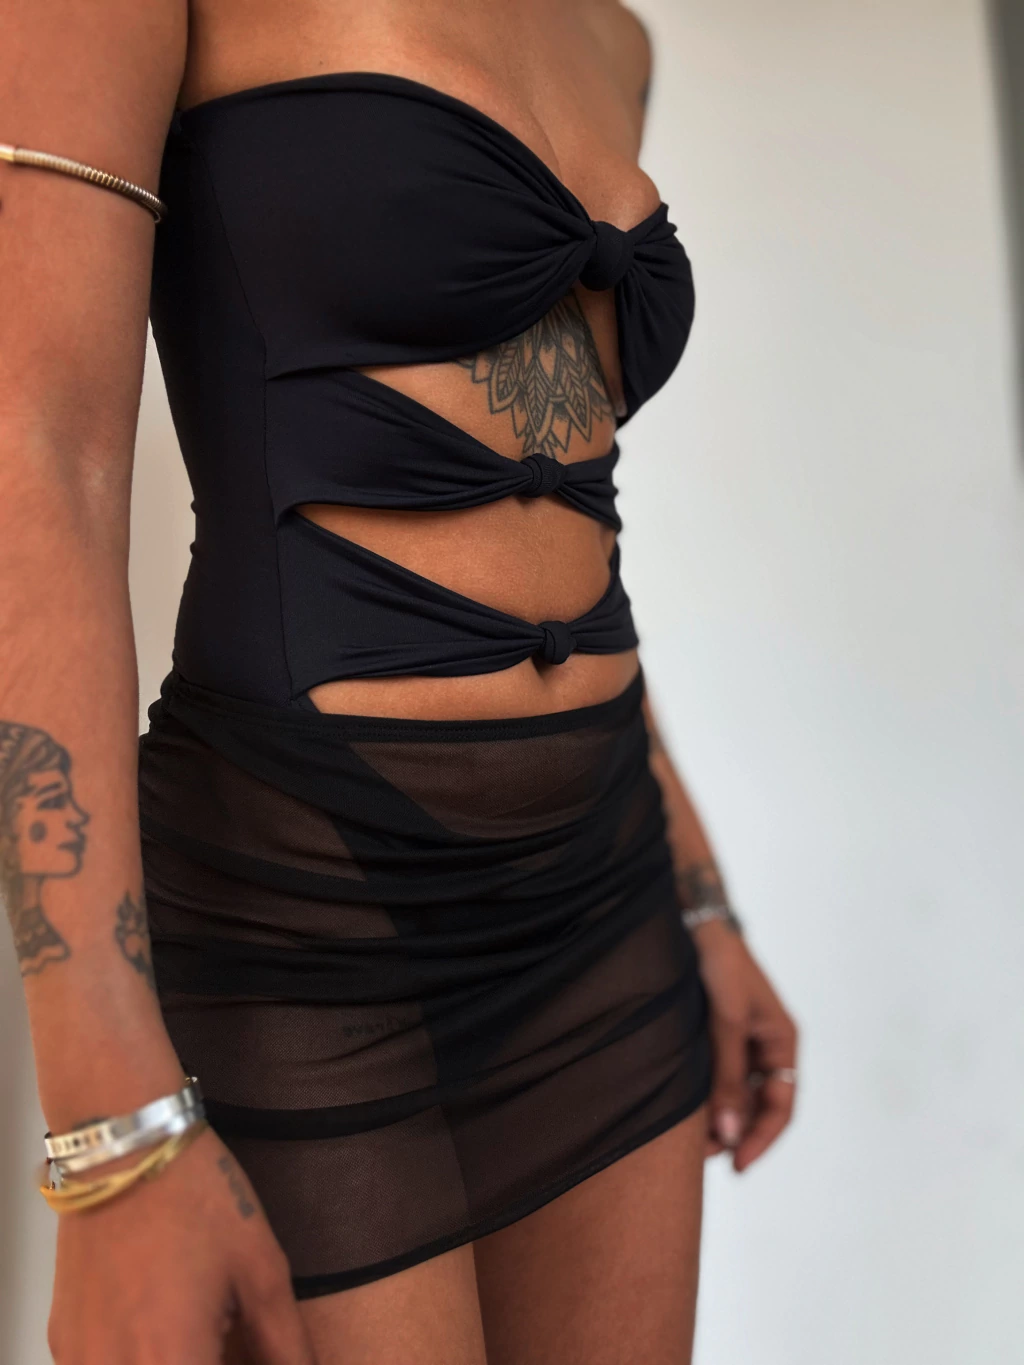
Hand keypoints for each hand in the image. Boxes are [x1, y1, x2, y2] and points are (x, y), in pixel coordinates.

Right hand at [48, 1124, 314, 1364]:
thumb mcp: (261, 1268)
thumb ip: (285, 1344)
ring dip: (174, 1361)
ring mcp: (81, 1359)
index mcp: (171, 1361)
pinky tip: (163, 1320)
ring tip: (200, 1328)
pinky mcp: (63, 1341)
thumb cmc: (196, 1197)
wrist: (123, 1145)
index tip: (247, 1353)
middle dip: (209, 1363)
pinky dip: (139, 1357)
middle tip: (228, 1335)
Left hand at [691, 922, 798, 1171]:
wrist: (694, 921)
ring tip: (688, 1141)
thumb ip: (727, 1078)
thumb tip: (728, 1133)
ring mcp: (740, 1042)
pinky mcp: (715, 1035)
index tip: (736, 1166)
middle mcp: (765, 1046)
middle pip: (756, 1106)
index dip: (760, 1139)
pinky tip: (684, 1111)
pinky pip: (716, 1077)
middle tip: (702, 1158)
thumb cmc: (719, 963)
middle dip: (733, 1133)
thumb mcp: (726, 1022)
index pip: (781, 1106)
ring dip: (716, 1118)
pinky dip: (704, 1097)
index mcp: (782, 1041)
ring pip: (734, 1095)